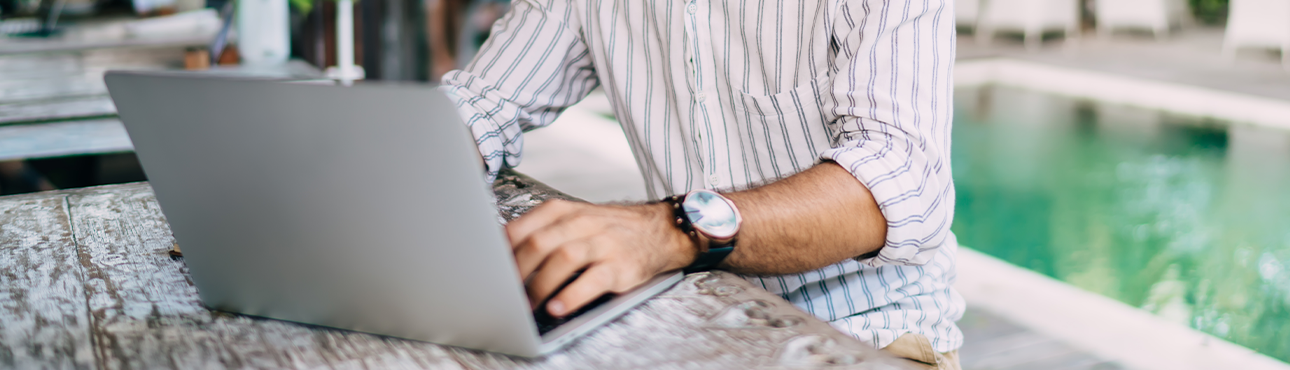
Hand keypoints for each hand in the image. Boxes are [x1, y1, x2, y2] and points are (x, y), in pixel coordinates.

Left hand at [506, 199, 695, 316]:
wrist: (658, 230)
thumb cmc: (608, 229)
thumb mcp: (572, 220)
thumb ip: (539, 232)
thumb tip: (499, 255)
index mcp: (562, 211)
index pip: (521, 228)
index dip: (501, 253)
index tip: (490, 272)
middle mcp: (581, 223)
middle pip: (538, 243)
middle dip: (517, 273)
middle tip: (506, 294)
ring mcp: (602, 242)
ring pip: (563, 258)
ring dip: (540, 285)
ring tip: (529, 305)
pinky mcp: (620, 265)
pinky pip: (592, 280)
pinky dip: (572, 295)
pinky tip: (558, 307)